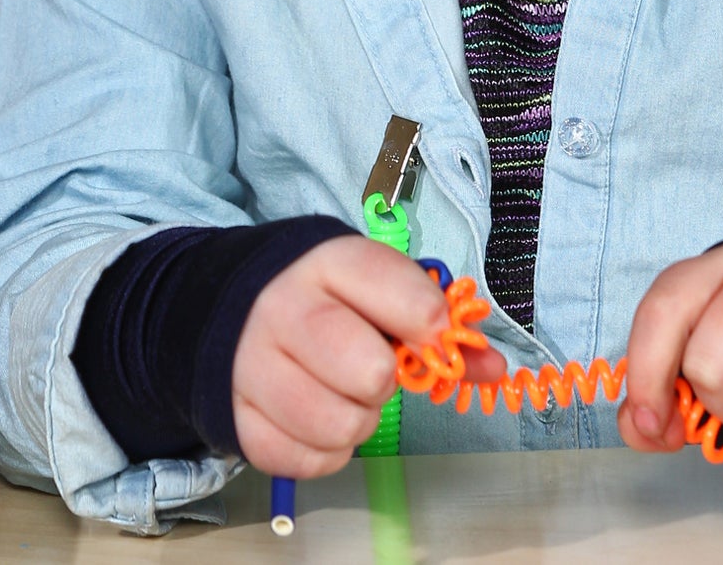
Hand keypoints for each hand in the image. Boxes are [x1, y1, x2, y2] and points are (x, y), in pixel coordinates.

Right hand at [231, 236, 507, 476]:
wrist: (228, 303)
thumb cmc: (323, 293)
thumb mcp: (375, 282)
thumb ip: (436, 323)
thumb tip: (495, 367)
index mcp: (332, 261)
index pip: (412, 304)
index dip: (434, 332)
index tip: (428, 338)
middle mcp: (285, 309)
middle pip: (371, 374)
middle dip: (385, 381)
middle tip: (372, 368)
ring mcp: (252, 365)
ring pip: (340, 427)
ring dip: (357, 421)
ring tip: (344, 393)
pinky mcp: (236, 418)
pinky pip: (308, 461)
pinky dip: (325, 451)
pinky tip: (316, 417)